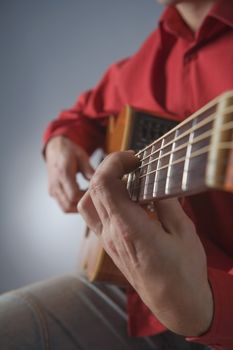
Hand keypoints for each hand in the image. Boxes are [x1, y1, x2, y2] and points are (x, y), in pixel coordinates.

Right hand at [45, 136, 93, 211]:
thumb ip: (90, 170)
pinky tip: (82, 197)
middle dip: (83, 205)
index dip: (86, 197)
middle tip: (94, 199)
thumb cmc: (69, 151)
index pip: (74, 195)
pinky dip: (73, 205)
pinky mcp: (52, 192)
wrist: (54, 148)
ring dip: (78, 207)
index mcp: (63, 173)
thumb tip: (101, 182)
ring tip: (88, 199)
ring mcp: (52, 189)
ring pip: (65, 208)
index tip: (95, 193)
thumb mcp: (82, 157)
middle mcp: (55, 184)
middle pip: (69, 205)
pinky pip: (63, 205)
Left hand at [78, 151, 213, 335]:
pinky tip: (127, 199)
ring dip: (102, 185)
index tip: (132, 157)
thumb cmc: (183, 272)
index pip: (103, 184)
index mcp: (128, 228)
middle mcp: (111, 234)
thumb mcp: (183, 231)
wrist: (176, 304)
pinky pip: (96, 216)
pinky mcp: (110, 246)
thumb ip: (165, 203)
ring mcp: (108, 242)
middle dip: (109, 168)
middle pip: (93, 190)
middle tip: (132, 164)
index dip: (113, 163)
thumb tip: (155, 183)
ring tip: (126, 179)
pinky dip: (104, 200)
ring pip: (89, 204)